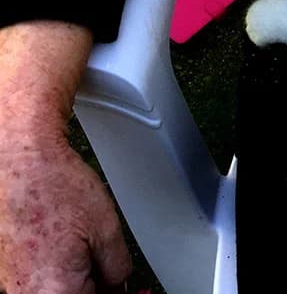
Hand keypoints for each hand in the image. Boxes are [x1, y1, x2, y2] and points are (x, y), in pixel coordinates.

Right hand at [0, 137, 131, 292]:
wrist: (20, 160)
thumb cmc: (54, 186)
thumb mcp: (107, 229)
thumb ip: (118, 267)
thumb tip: (119, 285)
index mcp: (53, 291)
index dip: (112, 293)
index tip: (121, 287)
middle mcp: (25, 292)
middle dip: (95, 285)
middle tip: (107, 264)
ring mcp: (11, 281)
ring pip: (56, 289)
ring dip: (76, 277)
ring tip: (81, 243)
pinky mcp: (6, 269)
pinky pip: (39, 278)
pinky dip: (57, 268)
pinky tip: (65, 242)